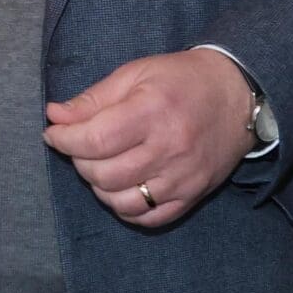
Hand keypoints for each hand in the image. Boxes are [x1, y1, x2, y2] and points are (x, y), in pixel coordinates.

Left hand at [44, 50, 255, 228]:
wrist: (237, 93)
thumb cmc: (182, 78)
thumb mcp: (136, 73)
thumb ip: (94, 98)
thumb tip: (55, 116)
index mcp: (152, 110)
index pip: (95, 139)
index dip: (65, 140)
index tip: (54, 134)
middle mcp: (169, 148)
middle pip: (104, 174)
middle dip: (79, 161)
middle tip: (81, 146)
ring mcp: (183, 177)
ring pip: (122, 202)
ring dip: (100, 188)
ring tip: (101, 166)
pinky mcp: (193, 195)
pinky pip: (149, 219)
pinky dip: (126, 209)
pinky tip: (123, 188)